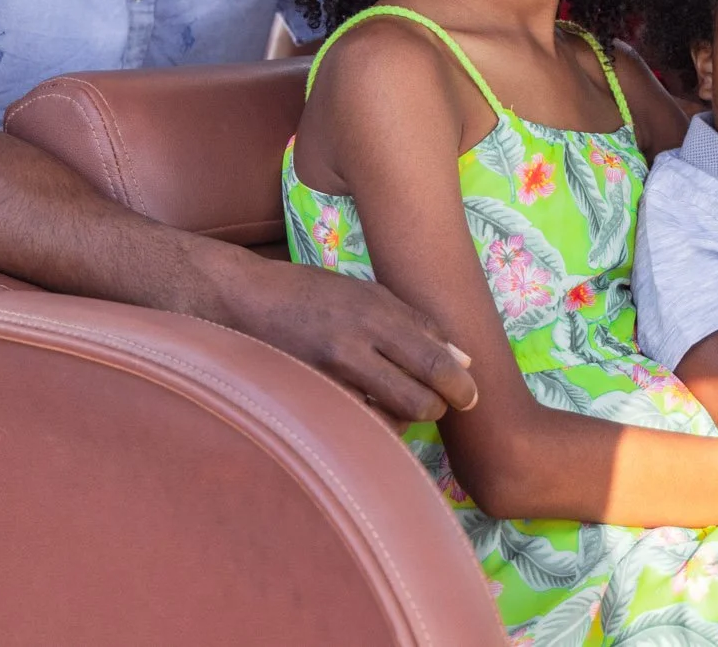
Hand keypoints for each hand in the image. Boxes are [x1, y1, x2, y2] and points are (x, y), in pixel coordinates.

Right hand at [219, 259, 477, 429]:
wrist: (246, 301)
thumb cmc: (312, 293)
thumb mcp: (368, 293)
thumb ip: (416, 324)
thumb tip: (463, 360)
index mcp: (376, 311)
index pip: (435, 358)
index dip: (460, 385)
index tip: (471, 397)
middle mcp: (357, 342)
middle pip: (421, 396)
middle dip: (438, 406)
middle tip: (438, 402)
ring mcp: (331, 373)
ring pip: (393, 417)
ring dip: (407, 417)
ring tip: (402, 405)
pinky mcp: (311, 395)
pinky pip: (359, 424)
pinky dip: (375, 424)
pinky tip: (373, 412)